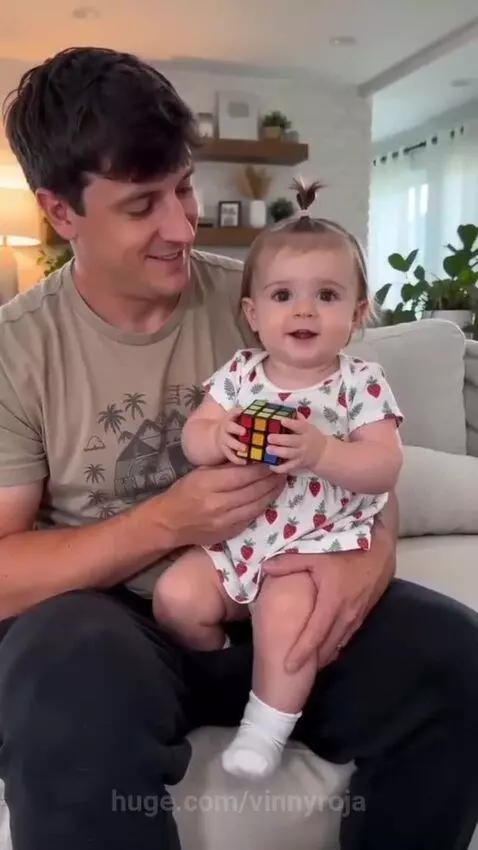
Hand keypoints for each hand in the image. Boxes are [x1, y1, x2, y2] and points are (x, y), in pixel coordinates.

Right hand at [156, 463, 285, 548]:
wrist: (170, 523)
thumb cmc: (184, 492)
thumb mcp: (200, 473)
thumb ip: (225, 467)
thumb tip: (252, 458)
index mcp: (208, 484)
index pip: (242, 475)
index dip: (261, 468)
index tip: (273, 459)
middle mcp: (218, 503)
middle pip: (253, 490)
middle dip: (271, 478)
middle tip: (283, 468)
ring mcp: (225, 521)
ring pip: (257, 505)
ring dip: (272, 492)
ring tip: (281, 481)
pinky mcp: (229, 532)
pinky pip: (252, 517)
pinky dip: (263, 505)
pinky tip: (269, 497)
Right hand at [215, 407, 247, 465]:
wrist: (218, 437)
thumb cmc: (235, 426)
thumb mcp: (238, 419)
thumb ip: (250, 416)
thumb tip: (273, 413)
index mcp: (231, 418)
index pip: (233, 412)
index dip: (237, 412)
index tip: (242, 412)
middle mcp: (226, 428)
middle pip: (229, 427)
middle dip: (236, 429)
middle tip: (244, 432)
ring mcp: (224, 440)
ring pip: (229, 443)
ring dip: (237, 446)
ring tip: (245, 449)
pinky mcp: (225, 451)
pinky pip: (230, 456)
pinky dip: (237, 459)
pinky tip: (245, 462)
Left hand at [262, 501, 396, 671]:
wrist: (380, 545)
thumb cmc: (347, 548)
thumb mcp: (315, 553)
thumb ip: (289, 563)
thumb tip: (264, 569)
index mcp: (332, 601)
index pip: (314, 635)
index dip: (301, 653)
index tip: (287, 668)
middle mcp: (347, 613)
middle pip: (328, 645)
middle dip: (312, 661)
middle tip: (295, 674)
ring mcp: (359, 614)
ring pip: (340, 641)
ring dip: (326, 654)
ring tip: (310, 665)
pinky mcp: (366, 611)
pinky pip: (349, 634)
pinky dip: (338, 643)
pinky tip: (330, 647)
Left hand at [267, 413, 327, 473]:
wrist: (323, 453)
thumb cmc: (312, 437)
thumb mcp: (309, 426)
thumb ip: (299, 420)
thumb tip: (290, 410)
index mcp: (306, 431)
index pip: (300, 426)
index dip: (291, 424)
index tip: (282, 421)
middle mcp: (304, 442)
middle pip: (292, 441)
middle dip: (280, 439)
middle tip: (269, 438)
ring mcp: (301, 454)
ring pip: (289, 454)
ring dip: (278, 452)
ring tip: (268, 450)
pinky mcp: (298, 464)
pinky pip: (288, 467)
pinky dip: (280, 468)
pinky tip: (271, 466)